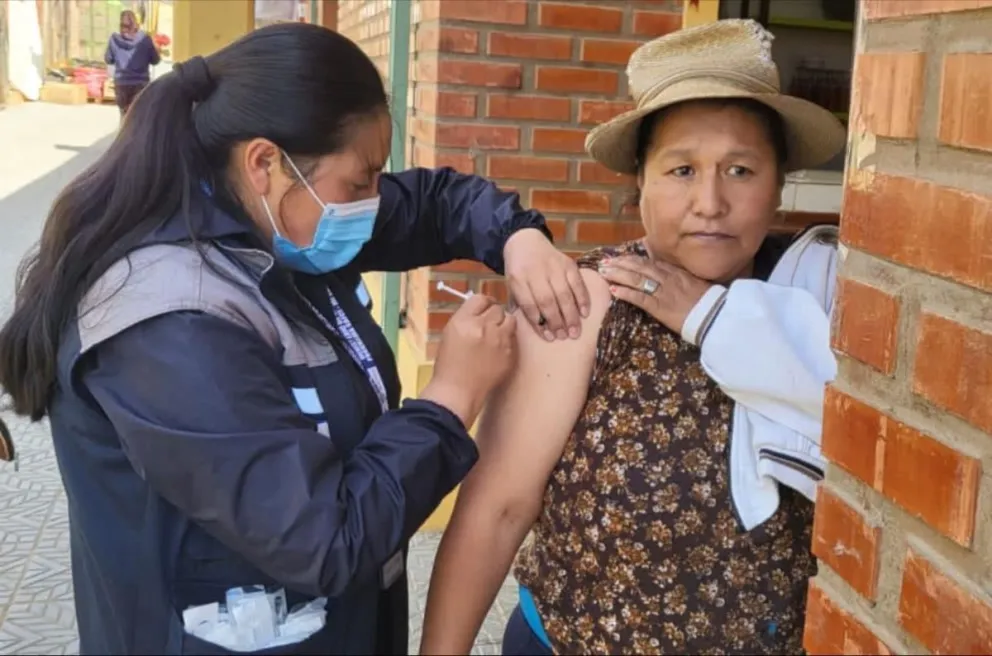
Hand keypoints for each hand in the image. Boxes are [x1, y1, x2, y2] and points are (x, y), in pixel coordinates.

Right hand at [422, 294, 516, 426]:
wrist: (457, 392)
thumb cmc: (449, 365)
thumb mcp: (450, 334)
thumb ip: (465, 319)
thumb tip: (479, 310)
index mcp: (464, 321)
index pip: (480, 299)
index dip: (483, 303)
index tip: (484, 307)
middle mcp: (483, 327)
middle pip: (497, 308)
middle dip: (494, 313)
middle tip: (489, 322)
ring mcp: (499, 341)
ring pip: (510, 320)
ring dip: (504, 323)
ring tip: (496, 333)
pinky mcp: (509, 354)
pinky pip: (513, 338)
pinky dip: (507, 340)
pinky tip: (497, 349)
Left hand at [503, 228, 589, 341]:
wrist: (525, 241)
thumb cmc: (518, 270)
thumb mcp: (511, 286)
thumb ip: (519, 305)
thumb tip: (533, 328)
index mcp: (518, 279)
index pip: (529, 304)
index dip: (540, 323)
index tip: (549, 337)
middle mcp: (536, 272)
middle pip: (548, 301)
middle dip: (557, 322)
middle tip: (564, 337)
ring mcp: (553, 266)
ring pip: (564, 294)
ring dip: (571, 315)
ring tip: (575, 332)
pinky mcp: (568, 263)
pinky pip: (577, 283)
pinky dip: (582, 299)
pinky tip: (585, 313)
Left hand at [597, 256, 712, 333]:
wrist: (716, 316)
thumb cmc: (709, 303)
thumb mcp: (696, 284)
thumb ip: (682, 277)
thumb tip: (670, 274)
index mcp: (677, 272)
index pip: (651, 262)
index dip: (633, 259)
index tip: (621, 257)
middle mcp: (668, 278)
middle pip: (640, 267)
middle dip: (621, 263)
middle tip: (606, 262)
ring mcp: (663, 292)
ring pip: (636, 279)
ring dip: (618, 274)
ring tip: (604, 272)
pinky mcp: (660, 307)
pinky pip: (639, 298)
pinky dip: (625, 293)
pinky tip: (613, 290)